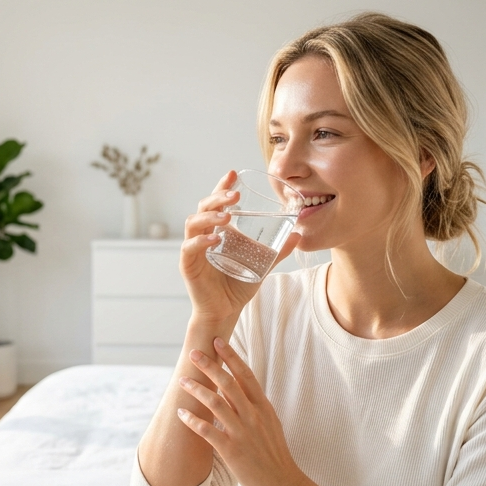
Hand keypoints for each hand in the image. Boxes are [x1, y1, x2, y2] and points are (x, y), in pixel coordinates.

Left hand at [175, 337, 306, 485]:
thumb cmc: (273, 452)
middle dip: (209, 366)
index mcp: (263, 407)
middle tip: (193, 353)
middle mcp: (253, 415)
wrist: (282, 483)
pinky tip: (181, 414)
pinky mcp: (231, 450)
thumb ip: (252, 405)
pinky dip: (193, 421)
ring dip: (197, 390)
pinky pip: (207, 431)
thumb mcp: (269, 423)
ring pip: (215, 403)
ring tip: (182, 381)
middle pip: (228, 383)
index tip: (218, 341)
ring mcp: (242, 432)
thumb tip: (234, 387)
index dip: (231, 356)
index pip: (245, 375)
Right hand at [180, 171, 301, 322]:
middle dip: (217, 198)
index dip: (222, 187)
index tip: (233, 174)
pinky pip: (190, 248)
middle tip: (234, 195)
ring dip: (209, 217)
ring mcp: (193, 249)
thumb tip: (297, 235)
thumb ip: (277, 251)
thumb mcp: (262, 264)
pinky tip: (216, 239)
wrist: (225, 311)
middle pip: (203, 207)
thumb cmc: (238, 286)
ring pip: (193, 223)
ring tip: (226, 217)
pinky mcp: (188, 265)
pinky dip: (201, 241)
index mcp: (217, 230)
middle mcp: (202, 236)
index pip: (216, 203)